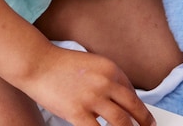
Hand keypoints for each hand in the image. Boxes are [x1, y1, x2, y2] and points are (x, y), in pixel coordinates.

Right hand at [22, 45, 155, 125]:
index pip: (132, 92)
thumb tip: (120, 101)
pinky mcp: (78, 112)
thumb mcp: (90, 64)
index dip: (140, 108)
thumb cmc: (59, 64)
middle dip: (144, 123)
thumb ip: (106, 79)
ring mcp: (92, 98)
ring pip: (121, 123)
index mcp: (109, 68)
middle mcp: (105, 82)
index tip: (145, 118)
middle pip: (133, 108)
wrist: (37, 62)